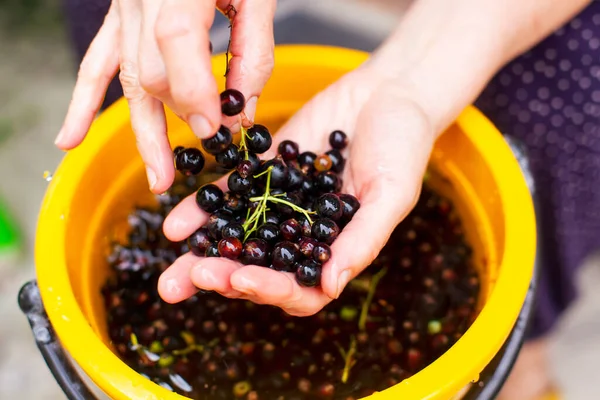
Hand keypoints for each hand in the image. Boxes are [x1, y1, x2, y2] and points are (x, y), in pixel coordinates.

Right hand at [55, 0, 275, 193]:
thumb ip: (253, 53)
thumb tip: (244, 112)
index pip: (174, 44)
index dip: (194, 93)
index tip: (216, 129)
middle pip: (149, 73)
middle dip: (180, 117)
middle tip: (206, 150)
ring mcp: (123, 10)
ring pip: (125, 80)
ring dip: (142, 132)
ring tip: (159, 177)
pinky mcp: (117, 18)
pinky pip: (95, 63)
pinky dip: (83, 103)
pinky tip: (69, 139)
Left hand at [156, 65, 436, 315]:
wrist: (387, 92)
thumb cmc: (403, 145)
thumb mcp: (392, 194)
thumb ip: (363, 239)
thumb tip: (331, 286)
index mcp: (336, 251)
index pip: (300, 288)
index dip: (270, 289)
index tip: (243, 278)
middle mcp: (303, 235)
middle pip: (261, 270)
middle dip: (226, 277)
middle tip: (194, 277)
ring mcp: (280, 207)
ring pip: (238, 239)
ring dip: (205, 256)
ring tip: (172, 269)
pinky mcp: (263, 175)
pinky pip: (229, 197)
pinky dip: (204, 211)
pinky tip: (176, 223)